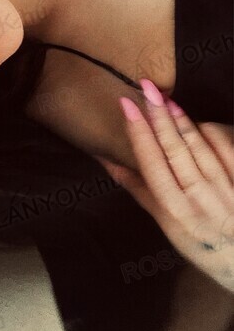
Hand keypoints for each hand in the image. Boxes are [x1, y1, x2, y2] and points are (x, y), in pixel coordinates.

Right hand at [94, 78, 233, 292]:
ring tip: (165, 98)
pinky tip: (197, 120)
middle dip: (158, 115)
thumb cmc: (198, 244)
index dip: (138, 132)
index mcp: (174, 209)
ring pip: (199, 146)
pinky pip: (226, 151)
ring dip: (181, 119)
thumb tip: (107, 162)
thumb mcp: (164, 224)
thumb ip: (138, 189)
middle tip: (147, 87)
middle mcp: (198, 197)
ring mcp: (224, 189)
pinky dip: (211, 133)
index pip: (152, 162)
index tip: (127, 105)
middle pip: (174, 148)